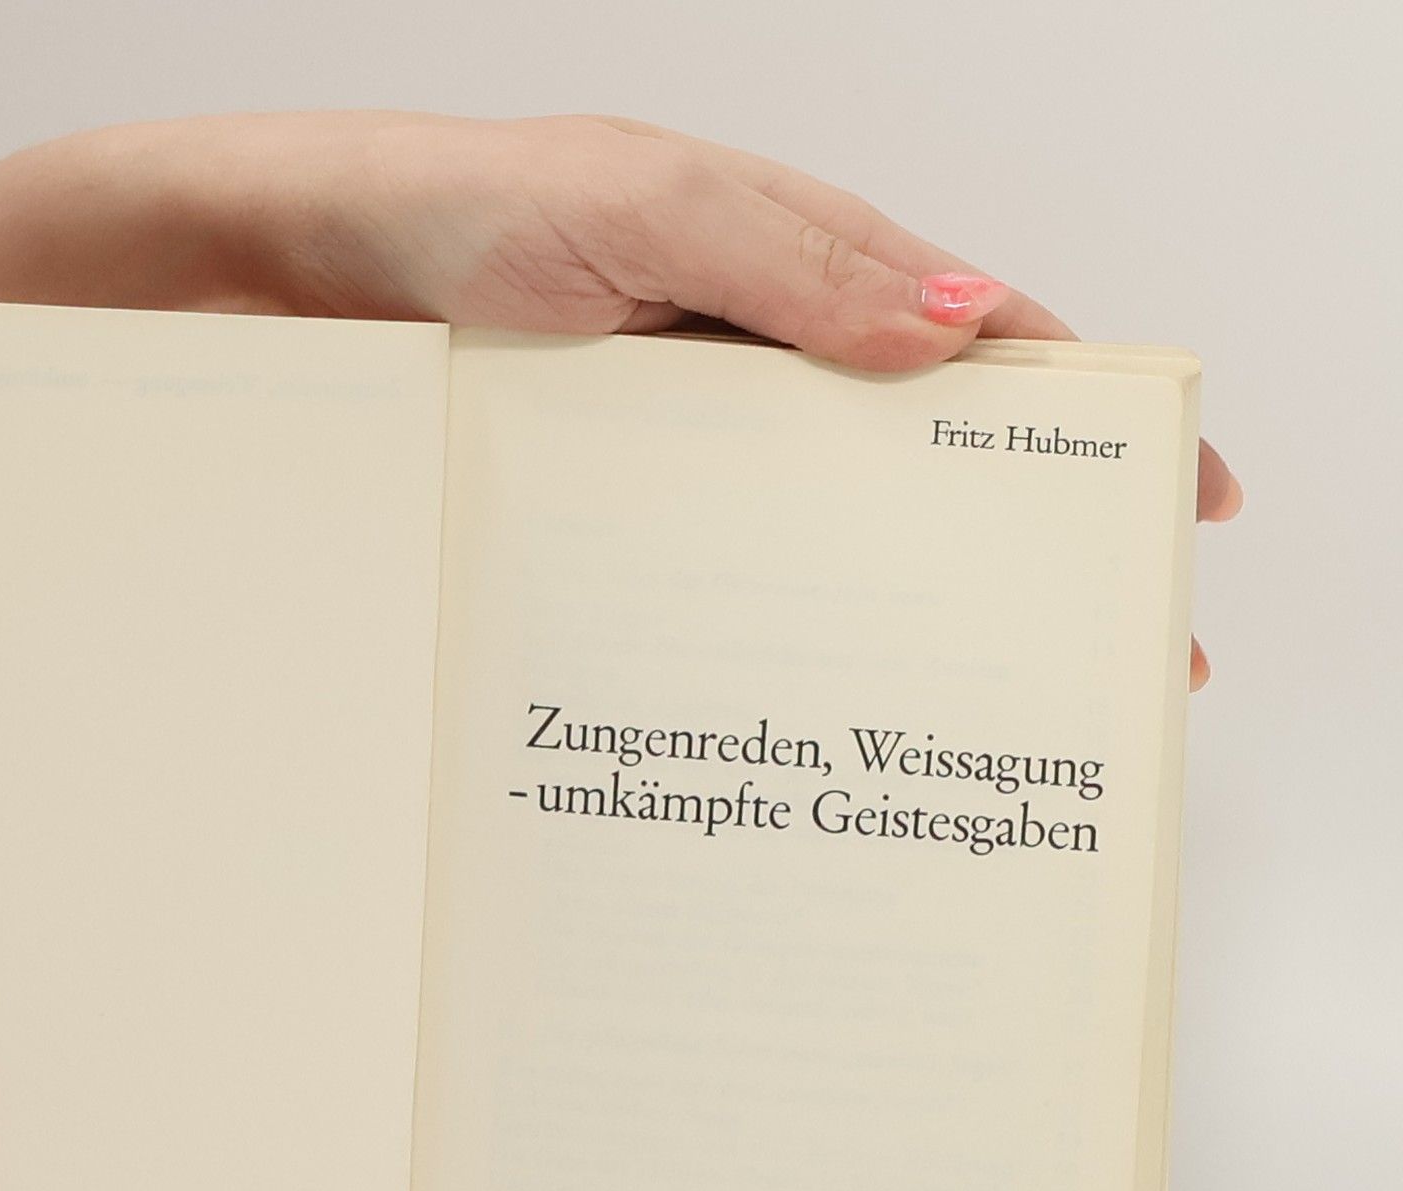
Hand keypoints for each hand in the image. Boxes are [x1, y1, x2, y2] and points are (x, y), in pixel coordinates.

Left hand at [75, 110, 1241, 686]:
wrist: (287, 282)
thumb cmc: (453, 210)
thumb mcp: (639, 210)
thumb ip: (793, 265)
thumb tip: (958, 335)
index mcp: (790, 267)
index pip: (977, 342)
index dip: (1086, 416)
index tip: (1173, 502)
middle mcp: (745, 363)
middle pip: (911, 460)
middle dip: (1003, 552)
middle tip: (1080, 661)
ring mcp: (675, 446)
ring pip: (810, 534)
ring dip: (879, 612)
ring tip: (945, 710)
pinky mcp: (600, 510)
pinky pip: (701, 573)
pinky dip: (753, 629)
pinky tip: (782, 696)